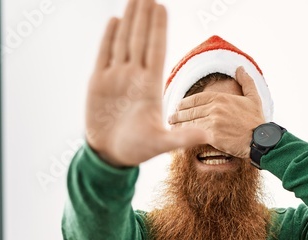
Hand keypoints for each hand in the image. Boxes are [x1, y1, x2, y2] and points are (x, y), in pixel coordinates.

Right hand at [85, 0, 208, 167]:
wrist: (110, 156)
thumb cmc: (137, 150)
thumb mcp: (162, 144)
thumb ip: (183, 137)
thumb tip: (209, 135)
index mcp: (150, 87)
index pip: (156, 50)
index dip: (158, 28)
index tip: (162, 7)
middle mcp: (134, 77)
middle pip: (140, 40)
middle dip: (145, 17)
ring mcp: (116, 78)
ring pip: (123, 42)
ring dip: (129, 20)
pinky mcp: (98, 83)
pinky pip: (104, 54)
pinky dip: (109, 38)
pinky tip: (116, 21)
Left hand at [166, 66, 265, 157]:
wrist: (261, 140)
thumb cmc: (257, 121)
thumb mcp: (254, 97)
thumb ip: (246, 81)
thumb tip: (240, 68)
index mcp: (221, 97)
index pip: (196, 98)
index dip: (185, 103)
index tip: (178, 106)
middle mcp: (215, 108)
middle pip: (190, 110)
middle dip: (178, 114)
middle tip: (171, 117)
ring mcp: (212, 121)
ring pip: (190, 122)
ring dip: (179, 124)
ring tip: (172, 127)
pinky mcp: (212, 135)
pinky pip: (194, 134)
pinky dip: (185, 135)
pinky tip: (179, 137)